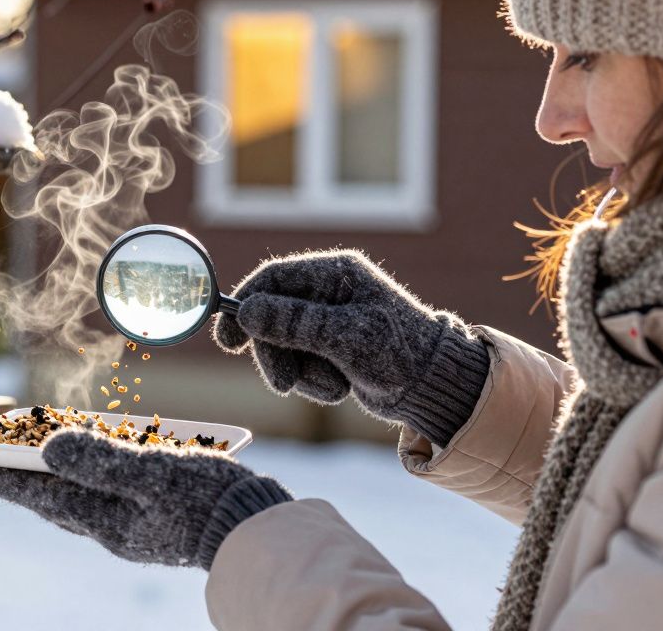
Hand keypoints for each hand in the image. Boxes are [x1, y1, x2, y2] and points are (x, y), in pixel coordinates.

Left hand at [0, 429, 289, 569]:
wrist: (259, 529)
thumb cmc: (209, 499)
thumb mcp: (154, 474)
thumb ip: (102, 460)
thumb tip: (50, 446)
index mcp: (109, 521)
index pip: (46, 497)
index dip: (10, 480)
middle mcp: (116, 528)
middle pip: (58, 499)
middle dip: (27, 478)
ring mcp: (137, 526)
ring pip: (82, 499)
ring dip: (57, 477)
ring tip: (35, 459)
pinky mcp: (157, 517)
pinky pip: (109, 496)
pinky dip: (92, 478)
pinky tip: (95, 464)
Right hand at [212, 250, 488, 446]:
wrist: (435, 389)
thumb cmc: (401, 353)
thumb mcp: (346, 337)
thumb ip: (294, 323)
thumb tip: (245, 311)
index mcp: (336, 273)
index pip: (273, 279)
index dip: (245, 305)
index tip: (228, 339)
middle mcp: (328, 292)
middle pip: (271, 317)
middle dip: (276, 354)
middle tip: (283, 384)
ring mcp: (327, 322)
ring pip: (282, 346)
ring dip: (301, 373)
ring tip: (335, 386)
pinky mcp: (330, 349)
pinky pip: (299, 365)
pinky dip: (315, 382)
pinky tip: (343, 388)